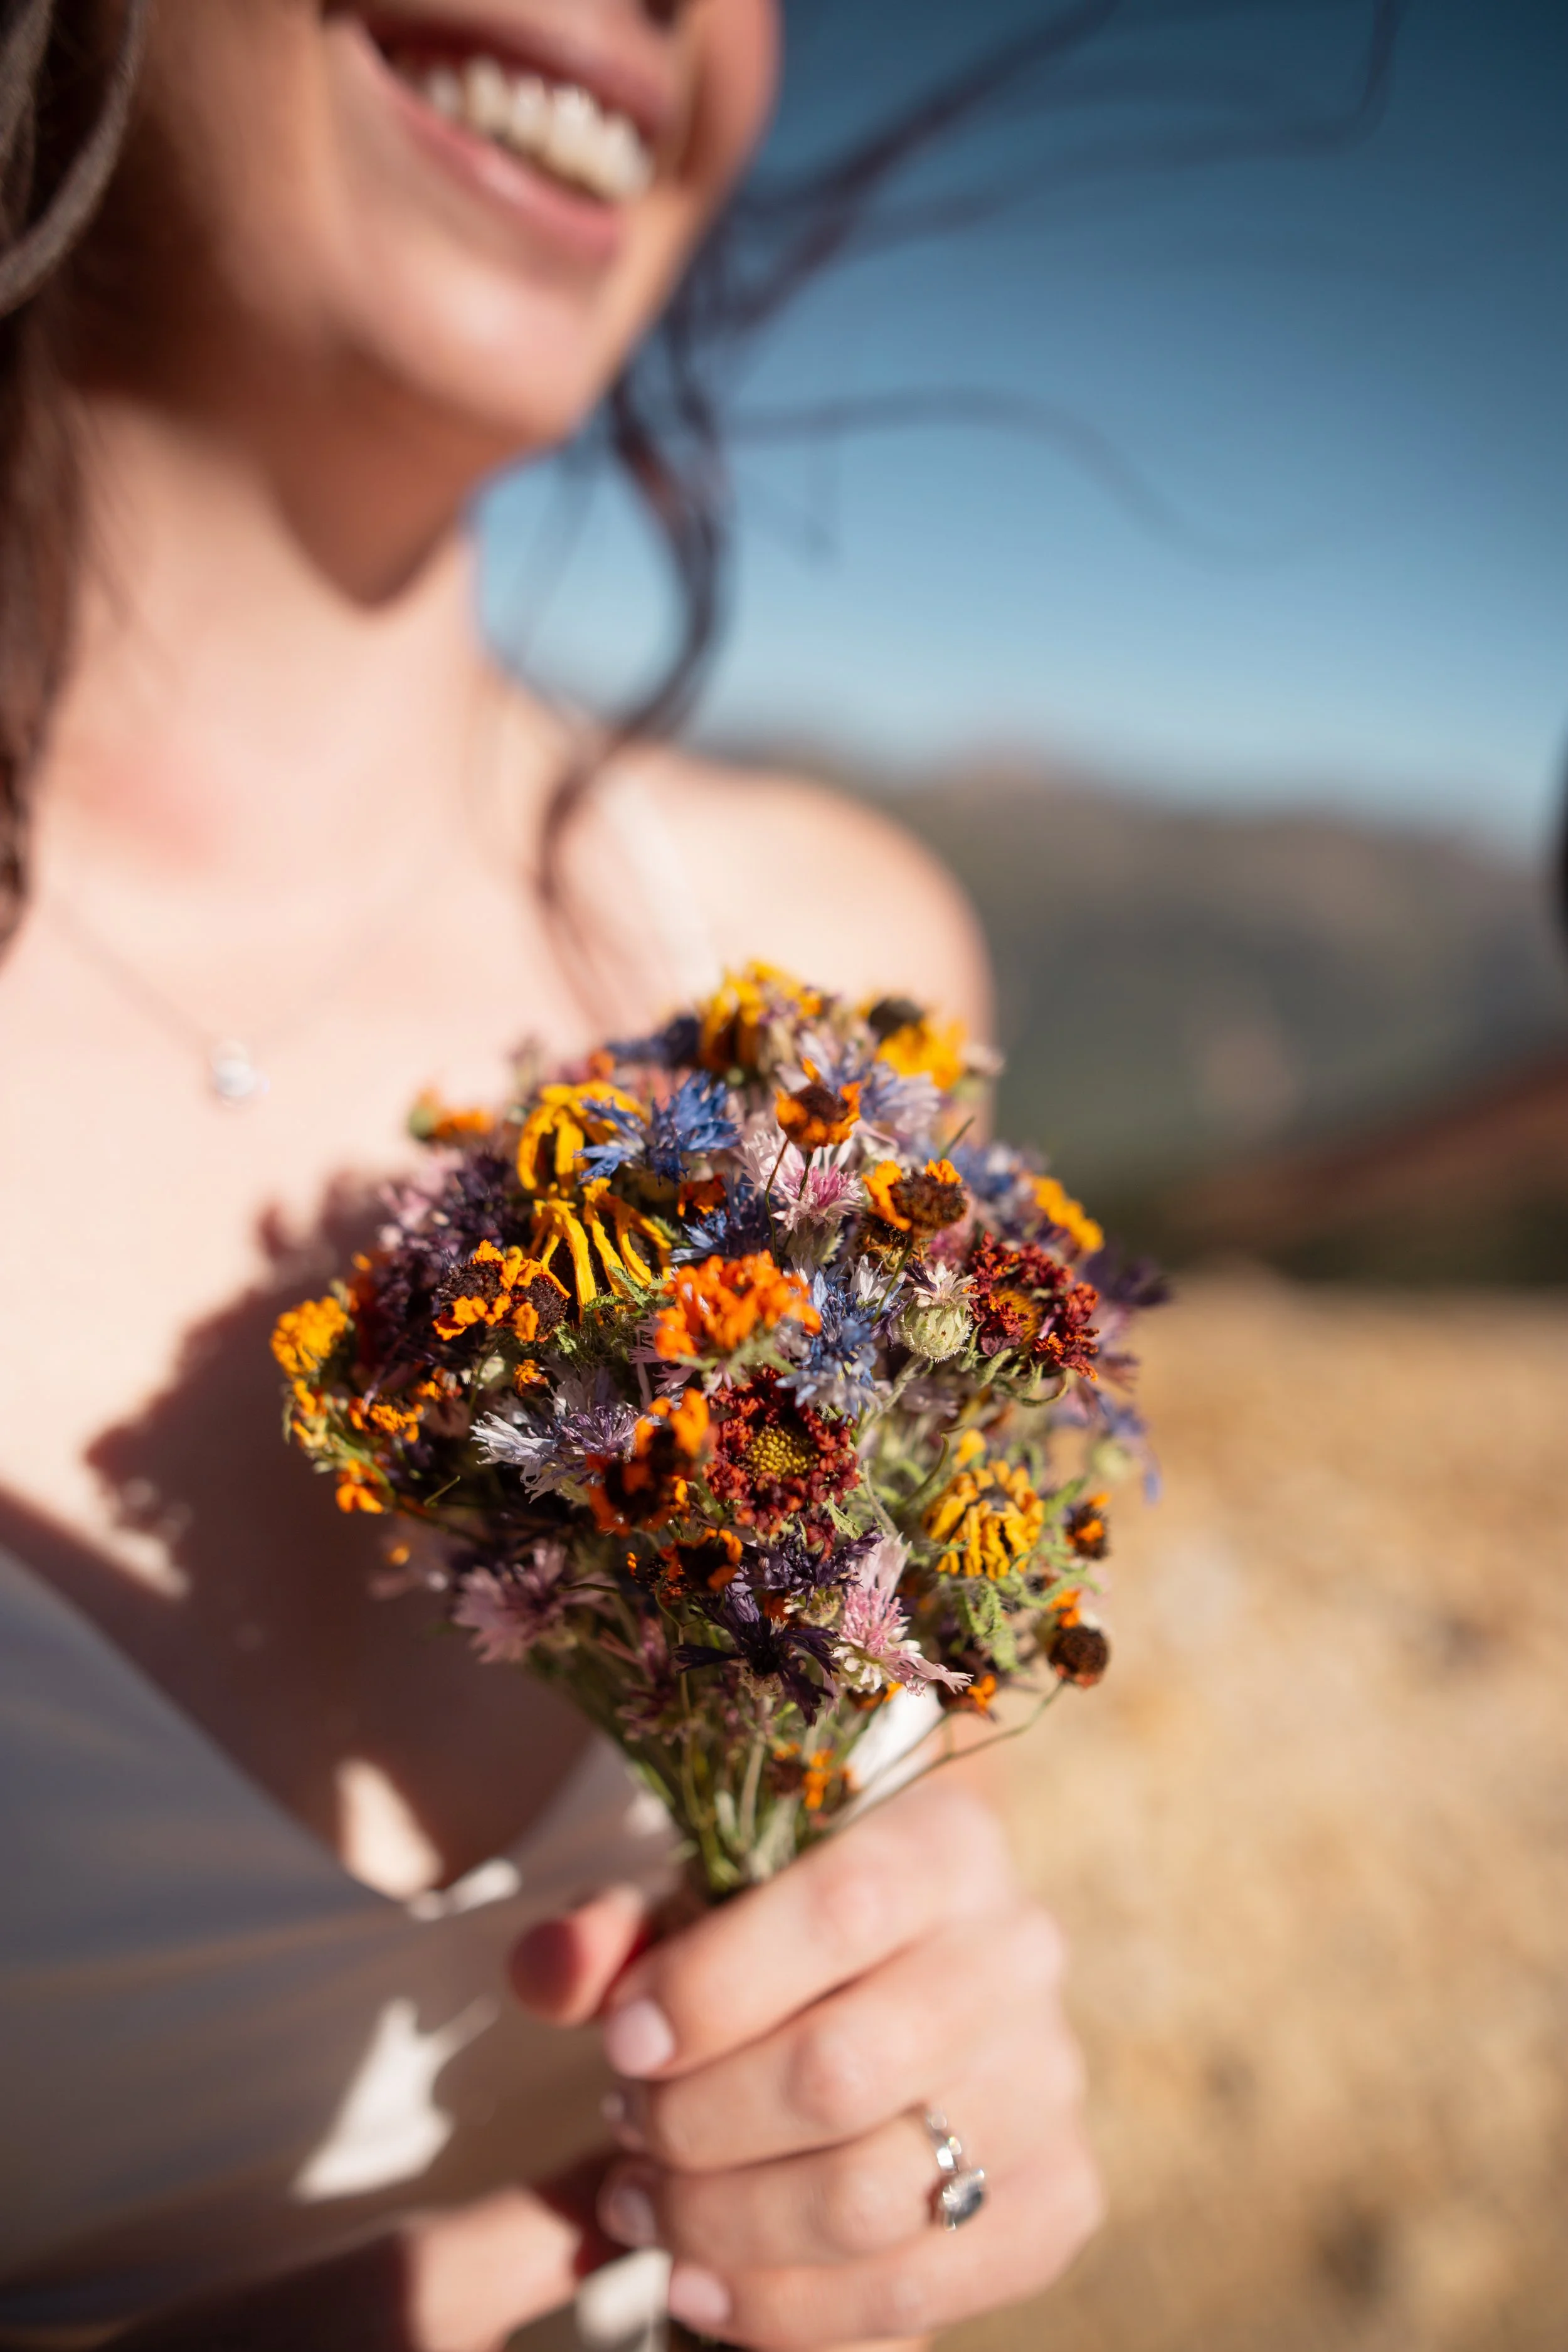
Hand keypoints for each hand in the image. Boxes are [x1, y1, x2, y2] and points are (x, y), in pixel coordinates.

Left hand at [511, 1779, 1100, 2350]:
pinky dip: (788, 2312)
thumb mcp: (691, 1903)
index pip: (839, 1908)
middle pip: (845, 2069)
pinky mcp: (1057, 2200)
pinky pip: (919, 2288)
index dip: (712, 1988)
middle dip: (697, 2122)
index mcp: (946, 1844)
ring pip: (875, 2194)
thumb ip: (611, 1931)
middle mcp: (1020, 1954)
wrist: (888, 1993)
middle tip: (622, 2128)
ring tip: (639, 2208)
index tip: (617, 2043)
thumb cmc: (770, 1942)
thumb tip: (548, 1972)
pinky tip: (698, 2286)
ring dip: (724, 2223)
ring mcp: (1050, 2084)